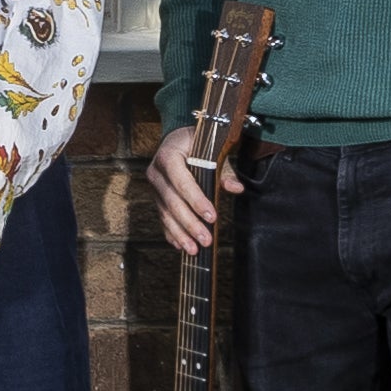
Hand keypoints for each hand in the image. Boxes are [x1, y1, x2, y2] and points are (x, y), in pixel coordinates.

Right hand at [145, 131, 232, 257]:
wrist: (177, 140)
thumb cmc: (197, 144)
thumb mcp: (211, 151)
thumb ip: (223, 170)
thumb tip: (236, 188)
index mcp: (168, 155)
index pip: (182, 181)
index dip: (196, 200)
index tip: (212, 217)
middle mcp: (156, 172)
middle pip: (172, 202)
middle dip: (190, 224)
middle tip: (206, 240)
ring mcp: (154, 187)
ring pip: (165, 214)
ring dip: (180, 234)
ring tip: (194, 250)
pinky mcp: (156, 199)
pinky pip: (162, 219)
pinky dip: (171, 234)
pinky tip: (181, 246)